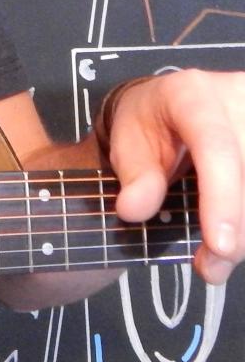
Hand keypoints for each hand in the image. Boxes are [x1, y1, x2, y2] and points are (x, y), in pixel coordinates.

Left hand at [104, 69, 244, 283]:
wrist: (170, 103)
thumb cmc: (147, 122)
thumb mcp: (128, 141)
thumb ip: (135, 174)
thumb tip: (134, 210)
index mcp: (192, 94)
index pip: (215, 147)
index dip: (222, 199)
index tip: (219, 245)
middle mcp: (237, 97)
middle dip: (236, 231)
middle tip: (209, 267)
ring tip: (217, 259)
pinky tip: (234, 234)